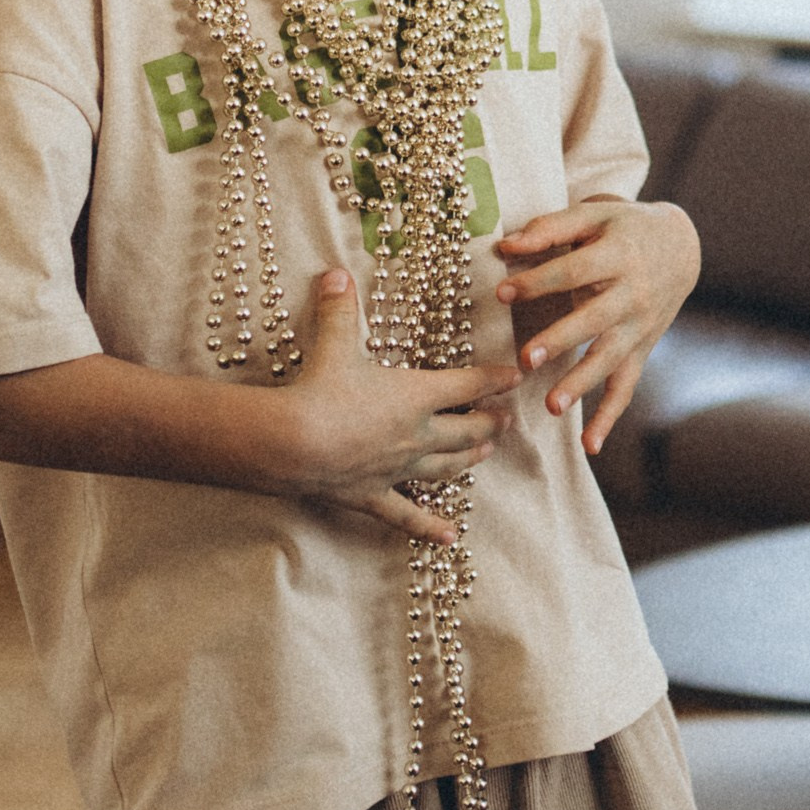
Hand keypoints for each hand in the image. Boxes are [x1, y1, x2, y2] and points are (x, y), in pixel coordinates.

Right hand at [281, 270, 518, 545]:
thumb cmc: (319, 390)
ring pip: (446, 468)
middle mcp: (416, 435)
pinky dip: (429, 526)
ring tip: (485, 455)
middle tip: (506, 420)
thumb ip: (339, 308)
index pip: (468, 385)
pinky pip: (407, 514)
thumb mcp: (333, 343)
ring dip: (469, 460)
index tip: (515, 376)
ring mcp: (398, 469)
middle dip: (490, 423)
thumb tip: (335, 273)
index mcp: (416, 395)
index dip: (494, 379)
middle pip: (467, 431)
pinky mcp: (373, 495)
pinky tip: (449, 537)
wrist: (293, 442)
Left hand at [495, 198, 699, 456]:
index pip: (575, 271)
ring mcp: (639, 326)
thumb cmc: (624, 228)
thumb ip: (550, 227)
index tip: (502, 293)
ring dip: (582, 384)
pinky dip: (609, 417)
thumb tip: (505, 244)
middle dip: (560, 339)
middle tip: (525, 359)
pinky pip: (626, 387)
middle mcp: (633, 294)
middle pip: (594, 319)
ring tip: (552, 406)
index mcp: (619, 254)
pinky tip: (589, 446)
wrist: (681, 248)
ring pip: (610, 359)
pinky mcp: (641, 350)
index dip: (539, 281)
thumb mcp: (594, 216)